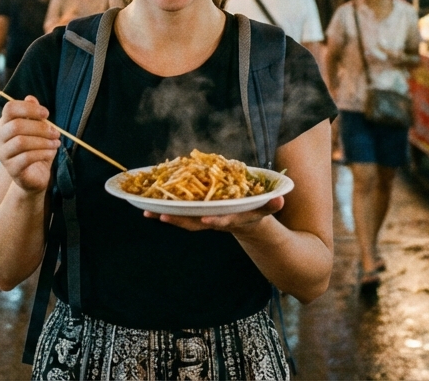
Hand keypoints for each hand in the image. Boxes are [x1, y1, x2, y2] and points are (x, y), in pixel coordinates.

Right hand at [0, 95, 60, 194]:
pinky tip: (51, 153)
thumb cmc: (38, 149)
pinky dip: (42, 153)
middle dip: (40, 127)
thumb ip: (34, 115)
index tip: (46, 114)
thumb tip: (30, 98)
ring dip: (43, 141)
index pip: (9, 108)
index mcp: (5, 124)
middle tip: (56, 132)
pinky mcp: (11, 169)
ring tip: (56, 143)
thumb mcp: (39, 130)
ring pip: (20, 142)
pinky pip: (26, 158)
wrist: (36, 176)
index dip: (28, 108)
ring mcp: (3, 154)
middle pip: (16, 125)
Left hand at [145, 196, 283, 233]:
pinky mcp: (198, 216)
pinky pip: (181, 214)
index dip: (216, 220)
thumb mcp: (266, 209)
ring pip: (184, 220)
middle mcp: (216, 221)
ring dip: (167, 216)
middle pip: (196, 223)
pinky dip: (166, 211)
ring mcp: (206, 220)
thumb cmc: (258, 213)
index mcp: (232, 219)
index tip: (206, 219)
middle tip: (163, 216)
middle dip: (180, 220)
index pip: (224, 221)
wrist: (250, 228)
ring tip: (147, 212)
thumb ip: (272, 205)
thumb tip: (281, 200)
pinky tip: (148, 206)